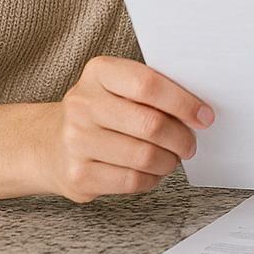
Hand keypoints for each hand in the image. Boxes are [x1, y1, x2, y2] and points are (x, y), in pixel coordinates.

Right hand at [38, 55, 212, 203]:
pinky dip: (151, 179)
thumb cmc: (100, 111)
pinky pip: (131, 181)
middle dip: (181, 137)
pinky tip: (151, 171)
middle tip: (189, 143)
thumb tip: (198, 110)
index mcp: (98, 72)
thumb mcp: (118, 86)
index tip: (204, 116)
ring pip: (144, 157)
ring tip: (171, 158)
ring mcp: (76, 141)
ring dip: (168, 161)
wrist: (49, 143)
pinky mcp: (78, 175)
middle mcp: (82, 104)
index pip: (148, 84)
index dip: (183, 102)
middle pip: (150, 124)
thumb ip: (153, 90)